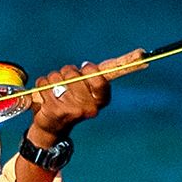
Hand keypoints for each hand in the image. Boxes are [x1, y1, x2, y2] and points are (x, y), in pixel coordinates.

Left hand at [26, 49, 140, 142]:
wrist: (53, 127)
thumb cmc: (72, 100)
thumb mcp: (89, 87)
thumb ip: (101, 73)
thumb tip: (139, 54)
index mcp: (100, 101)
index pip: (100, 81)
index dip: (90, 70)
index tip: (85, 66)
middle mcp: (88, 108)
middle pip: (74, 74)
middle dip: (68, 71)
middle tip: (67, 81)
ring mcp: (70, 110)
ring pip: (57, 77)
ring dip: (53, 78)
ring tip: (55, 90)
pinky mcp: (53, 111)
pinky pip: (44, 84)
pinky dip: (41, 85)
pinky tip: (45, 96)